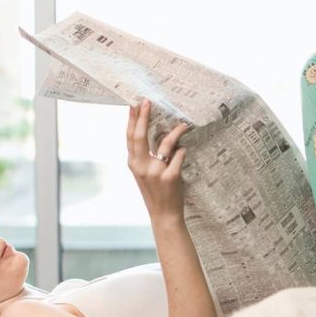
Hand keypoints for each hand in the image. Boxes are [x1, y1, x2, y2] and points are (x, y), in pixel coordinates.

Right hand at [126, 98, 190, 218]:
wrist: (164, 215)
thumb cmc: (156, 193)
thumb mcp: (144, 174)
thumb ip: (145, 157)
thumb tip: (155, 134)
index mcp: (134, 164)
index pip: (130, 138)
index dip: (132, 120)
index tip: (134, 104)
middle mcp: (141, 166)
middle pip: (140, 136)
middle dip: (143, 116)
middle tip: (147, 101)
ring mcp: (155, 172)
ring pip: (164, 144)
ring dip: (175, 133)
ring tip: (183, 125)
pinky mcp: (170, 177)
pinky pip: (178, 156)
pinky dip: (182, 151)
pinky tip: (185, 149)